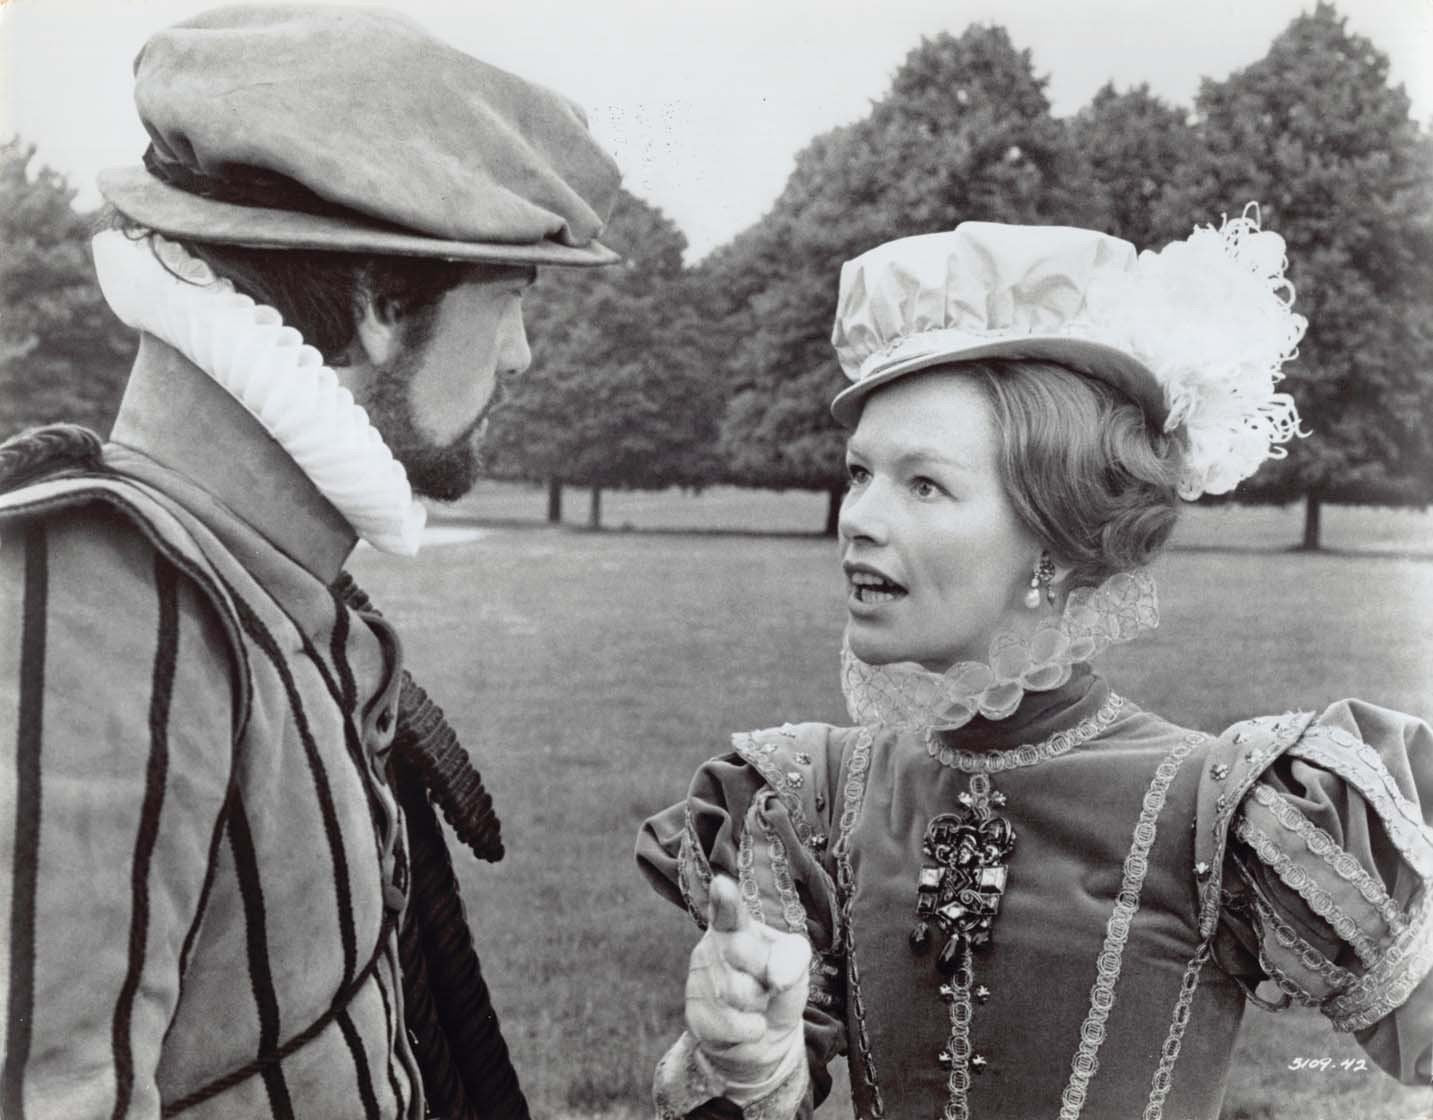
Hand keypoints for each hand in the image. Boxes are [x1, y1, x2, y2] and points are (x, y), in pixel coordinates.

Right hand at [684, 874, 810, 1087]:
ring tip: (755, 1004)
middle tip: (766, 982)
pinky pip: (734, 1024)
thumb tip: (775, 978)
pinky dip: (752, 1030)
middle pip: (741, 955)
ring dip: (759, 1005)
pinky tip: (747, 1025)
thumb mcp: (797, 965)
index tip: (722, 885)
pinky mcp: (695, 1015)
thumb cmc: (779, 988)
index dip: (725, 900)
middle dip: (763, 972)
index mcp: (735, 926)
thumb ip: (793, 957)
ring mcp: (700, 980)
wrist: (765, 1039)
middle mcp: (711, 946)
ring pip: (738, 992)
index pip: (728, 912)